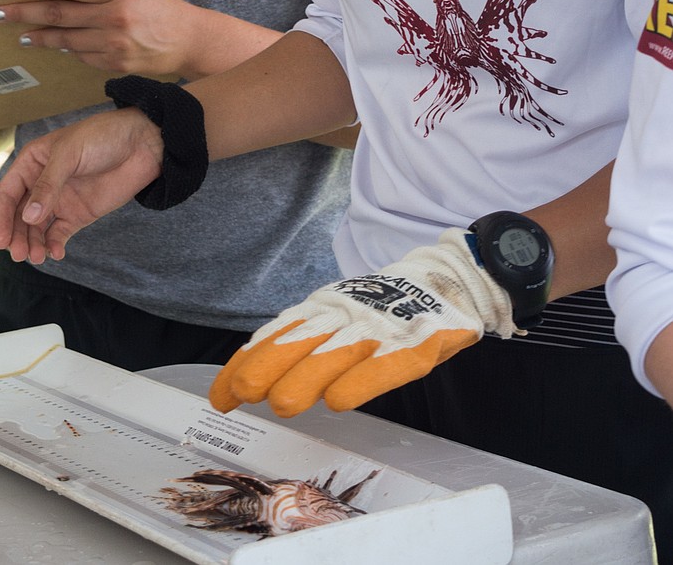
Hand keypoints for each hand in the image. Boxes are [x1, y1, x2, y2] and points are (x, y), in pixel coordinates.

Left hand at [0, 0, 196, 75]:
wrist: (188, 39)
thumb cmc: (157, 7)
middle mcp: (116, 17)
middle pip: (61, 15)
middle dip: (26, 14)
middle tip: (0, 13)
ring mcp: (115, 44)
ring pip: (66, 40)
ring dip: (40, 37)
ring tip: (22, 35)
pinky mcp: (116, 64)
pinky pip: (83, 56)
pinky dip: (69, 50)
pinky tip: (58, 46)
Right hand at [0, 107, 163, 264]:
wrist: (142, 143)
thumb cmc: (102, 137)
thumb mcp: (69, 154)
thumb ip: (48, 185)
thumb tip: (29, 217)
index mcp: (32, 163)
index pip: (7, 194)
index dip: (0, 217)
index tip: (1, 240)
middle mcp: (42, 184)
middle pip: (18, 216)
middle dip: (16, 236)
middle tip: (19, 254)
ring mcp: (60, 200)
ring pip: (36, 229)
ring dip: (33, 244)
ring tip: (37, 257)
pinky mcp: (79, 214)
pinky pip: (59, 234)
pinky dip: (54, 245)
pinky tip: (56, 253)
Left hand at [209, 230, 517, 417]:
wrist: (456, 274)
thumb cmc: (391, 304)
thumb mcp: (342, 316)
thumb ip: (303, 342)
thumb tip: (253, 374)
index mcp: (328, 307)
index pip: (279, 333)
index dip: (249, 361)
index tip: (220, 396)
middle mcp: (349, 313)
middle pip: (304, 339)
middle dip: (270, 364)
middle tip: (242, 392)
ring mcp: (385, 325)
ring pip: (341, 351)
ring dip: (308, 374)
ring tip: (280, 401)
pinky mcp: (420, 340)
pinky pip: (390, 361)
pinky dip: (364, 379)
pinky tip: (340, 399)